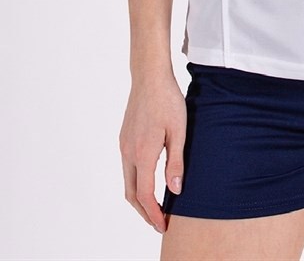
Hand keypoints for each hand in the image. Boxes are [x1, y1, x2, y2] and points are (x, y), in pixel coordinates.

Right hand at [118, 71, 187, 233]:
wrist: (149, 76)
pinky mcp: (124, 138)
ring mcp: (124, 145)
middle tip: (160, 222)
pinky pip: (127, 168)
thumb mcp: (179, 131)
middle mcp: (128, 152)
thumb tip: (176, 191)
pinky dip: (136, 182)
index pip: (145, 195)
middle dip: (144, 212)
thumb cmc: (168, 100)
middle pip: (132, 194)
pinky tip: (149, 181)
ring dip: (139, 198)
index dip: (154, 214)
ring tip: (156, 206)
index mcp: (143, 153)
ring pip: (127, 181)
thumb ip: (176, 163)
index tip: (163, 225)